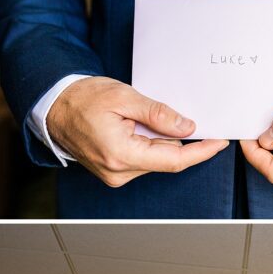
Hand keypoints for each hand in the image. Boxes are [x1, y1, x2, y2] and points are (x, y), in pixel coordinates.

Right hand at [45, 76, 228, 187]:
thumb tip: (188, 127)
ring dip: (163, 141)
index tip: (220, 142)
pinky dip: (152, 145)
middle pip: (167, 160)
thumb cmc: (82, 98)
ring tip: (149, 119)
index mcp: (121, 155)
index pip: (174, 160)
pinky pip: (145, 160)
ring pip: (157, 160)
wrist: (53, 107)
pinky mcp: (116, 173)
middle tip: (192, 120)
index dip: (201, 152)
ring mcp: (117, 176)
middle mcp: (119, 172)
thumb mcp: (124, 97)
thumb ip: (158, 114)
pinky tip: (144, 129)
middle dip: (182, 141)